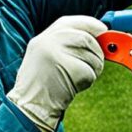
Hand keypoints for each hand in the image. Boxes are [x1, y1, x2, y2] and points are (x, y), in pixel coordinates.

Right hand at [7, 16, 107, 131]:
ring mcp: (56, 55)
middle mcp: (47, 42)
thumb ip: (64, 46)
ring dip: (94, 68)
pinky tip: (76, 86)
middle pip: (85, 38)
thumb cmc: (40, 87)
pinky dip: (89, 80)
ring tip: (79, 79)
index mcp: (42, 39)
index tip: (103, 30)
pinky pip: (90, 71)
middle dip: (97, 51)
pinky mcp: (67, 70)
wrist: (28, 109)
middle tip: (97, 62)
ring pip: (91, 55)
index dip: (89, 25)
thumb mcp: (45, 58)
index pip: (69, 22)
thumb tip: (96, 39)